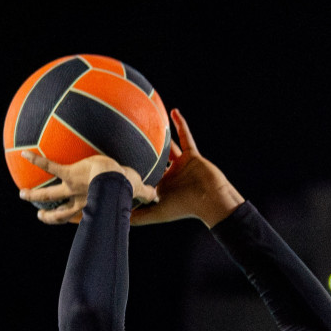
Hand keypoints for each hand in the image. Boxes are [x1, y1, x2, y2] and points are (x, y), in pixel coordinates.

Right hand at [19, 152, 155, 224]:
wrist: (112, 179)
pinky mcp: (68, 173)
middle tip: (38, 216)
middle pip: (58, 210)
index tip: (63, 219)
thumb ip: (146, 193)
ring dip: (34, 194)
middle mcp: (78, 198)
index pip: (79, 214)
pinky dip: (35, 160)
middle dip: (47, 215)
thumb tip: (158, 196)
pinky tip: (22, 154)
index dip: (71, 219)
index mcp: (90, 204)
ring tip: (22, 194)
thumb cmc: (125, 186)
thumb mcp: (137, 189)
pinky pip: (50, 166)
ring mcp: (70, 187)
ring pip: (49, 194)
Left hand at [129, 109, 244, 227]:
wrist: (210, 200)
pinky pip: (185, 137)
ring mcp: (181, 164)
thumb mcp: (158, 213)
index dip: (135, 173)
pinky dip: (181, 125)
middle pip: (154, 161)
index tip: (120, 162)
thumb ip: (140, 216)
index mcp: (162, 187)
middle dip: (144, 153)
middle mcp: (170, 175)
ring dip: (161, 135)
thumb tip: (120, 219)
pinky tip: (174, 111)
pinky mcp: (192, 155)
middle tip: (128, 139)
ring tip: (150, 120)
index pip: (145, 178)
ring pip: (168, 147)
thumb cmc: (185, 208)